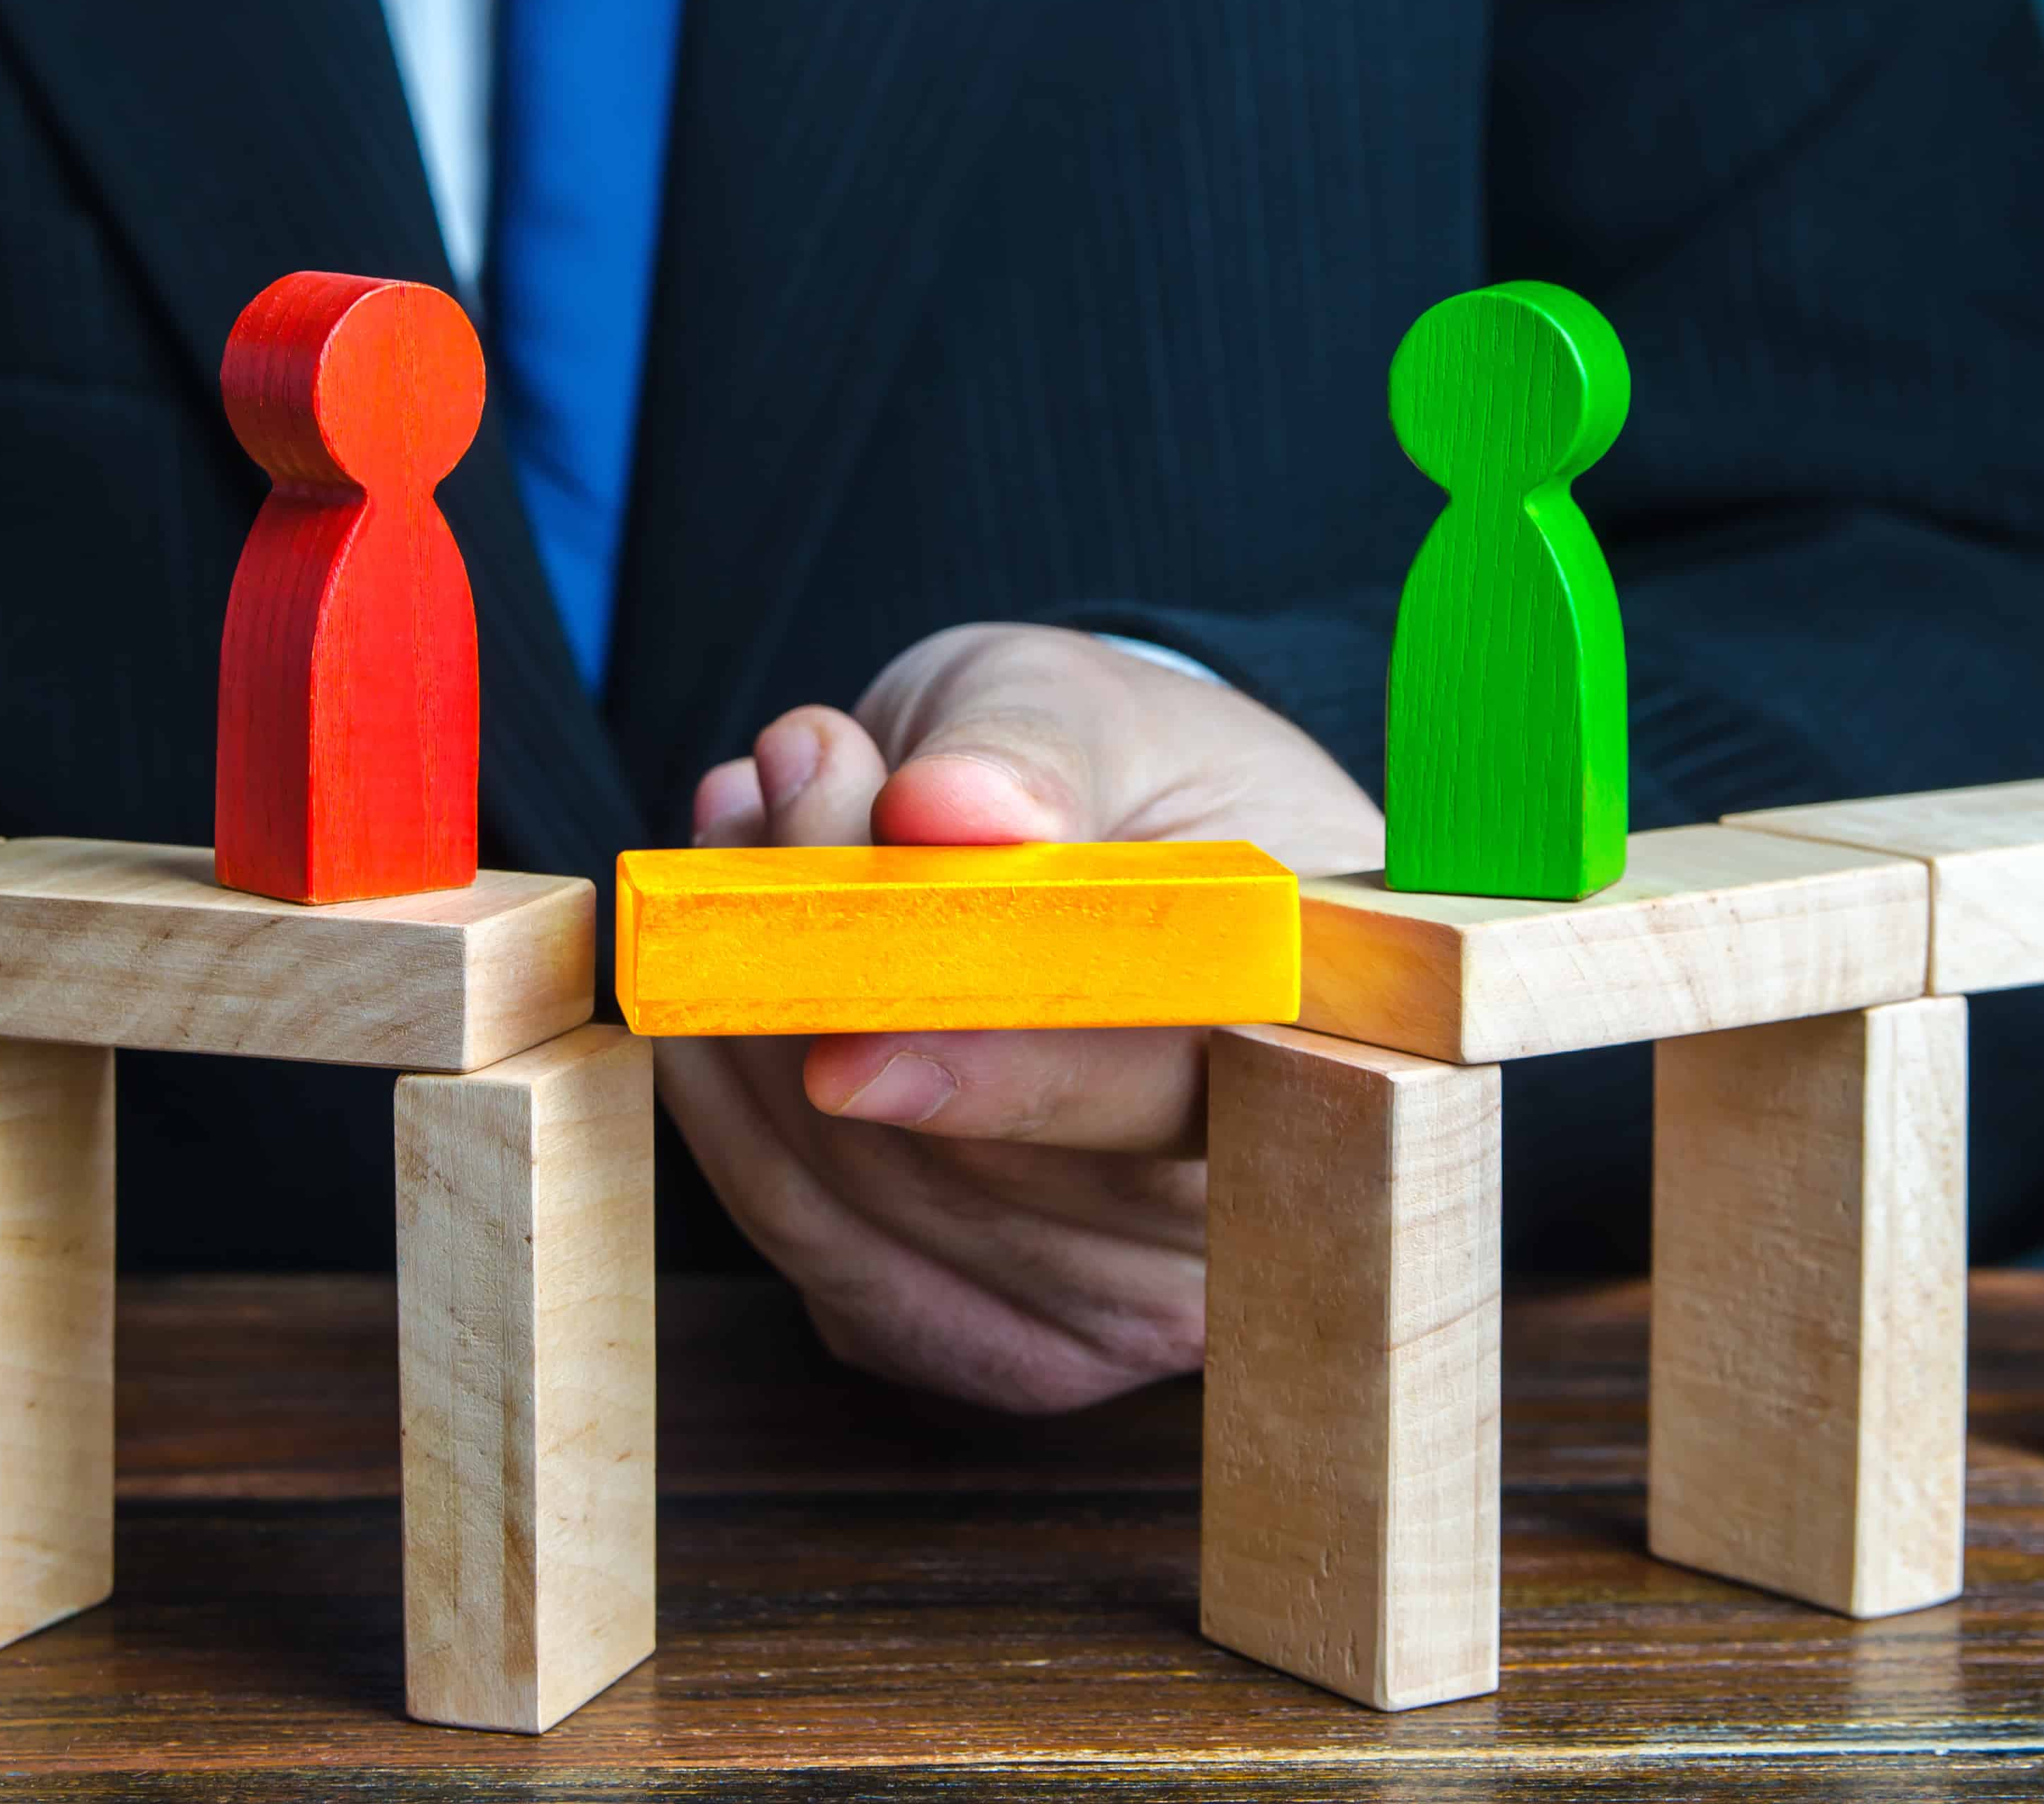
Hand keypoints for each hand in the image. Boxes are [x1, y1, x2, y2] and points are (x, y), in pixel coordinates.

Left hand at [661, 623, 1383, 1411]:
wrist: (1102, 843)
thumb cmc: (1121, 772)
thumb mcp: (1090, 704)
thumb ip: (1032, 751)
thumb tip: (952, 809)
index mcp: (1318, 1052)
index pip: (1166, 1100)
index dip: (1008, 1081)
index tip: (845, 1040)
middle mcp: (1230, 1216)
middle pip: (984, 1173)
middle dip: (824, 987)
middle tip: (766, 788)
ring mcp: (1112, 1307)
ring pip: (866, 1211)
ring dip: (748, 1029)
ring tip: (736, 831)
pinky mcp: (983, 1339)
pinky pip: (810, 1249)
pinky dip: (727, 1107)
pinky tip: (725, 969)